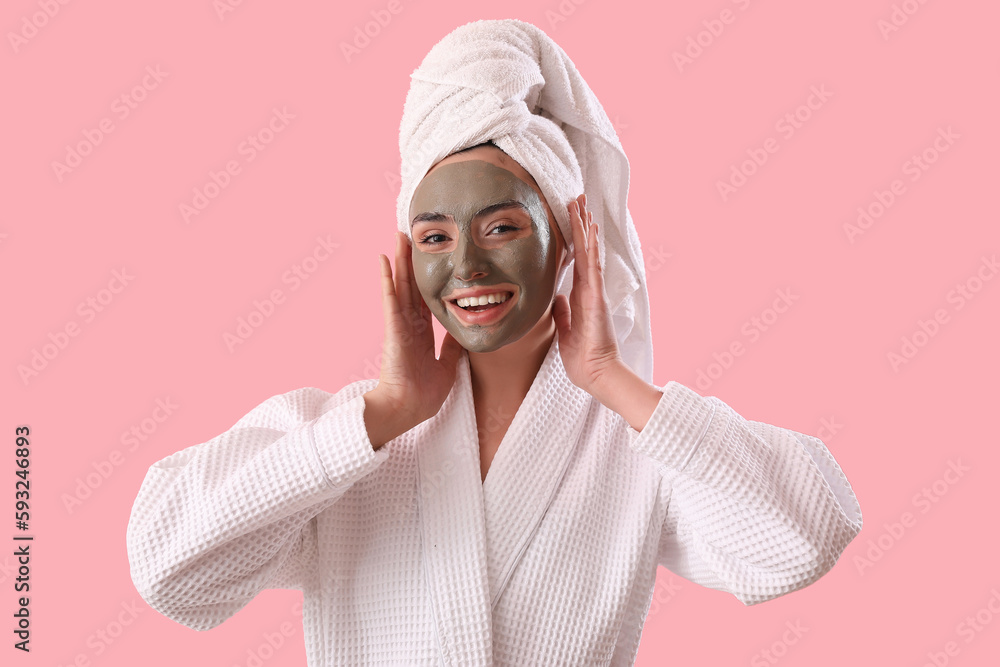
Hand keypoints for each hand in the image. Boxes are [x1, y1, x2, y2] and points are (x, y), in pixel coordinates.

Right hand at [367, 232, 462, 432]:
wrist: (409, 409)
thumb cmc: (424, 395)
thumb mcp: (448, 367)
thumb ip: (452, 348)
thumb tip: (462, 334)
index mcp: (421, 334)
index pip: (425, 299)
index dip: (428, 280)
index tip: (431, 261)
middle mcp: (409, 325)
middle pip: (411, 286)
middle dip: (412, 261)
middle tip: (414, 237)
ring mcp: (399, 325)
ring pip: (400, 285)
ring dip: (400, 260)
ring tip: (399, 236)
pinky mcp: (393, 328)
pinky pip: (390, 299)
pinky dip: (387, 279)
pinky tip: (384, 259)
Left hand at [552, 194, 623, 393]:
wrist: (595, 374)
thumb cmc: (582, 357)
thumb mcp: (565, 330)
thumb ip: (562, 311)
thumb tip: (557, 297)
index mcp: (580, 296)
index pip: (576, 261)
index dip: (573, 240)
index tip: (572, 218)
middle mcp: (589, 290)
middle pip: (584, 250)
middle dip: (580, 224)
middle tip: (578, 199)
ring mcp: (594, 292)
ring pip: (589, 253)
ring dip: (585, 229)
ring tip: (582, 205)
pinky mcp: (596, 298)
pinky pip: (592, 267)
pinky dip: (590, 248)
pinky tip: (589, 230)